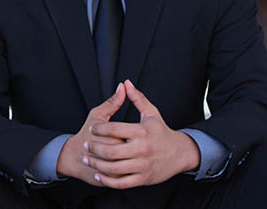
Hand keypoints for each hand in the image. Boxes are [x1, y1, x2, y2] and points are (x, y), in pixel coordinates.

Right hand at [56, 83, 125, 184]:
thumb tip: (123, 87)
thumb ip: (113, 102)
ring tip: (127, 153)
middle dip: (130, 147)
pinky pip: (124, 177)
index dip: (129, 134)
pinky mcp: (108, 180)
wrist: (73, 156)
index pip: (126, 134)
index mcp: (106, 135)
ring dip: (130, 160)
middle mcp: (107, 153)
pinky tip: (125, 164)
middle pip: (128, 149)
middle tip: (129, 144)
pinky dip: (126, 171)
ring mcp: (107, 169)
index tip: (127, 133)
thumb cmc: (86, 132)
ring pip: (127, 164)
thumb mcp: (98, 114)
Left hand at [84, 79, 200, 188]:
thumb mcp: (151, 112)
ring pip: (114, 168)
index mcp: (141, 132)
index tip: (92, 128)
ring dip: (97, 165)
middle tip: (86, 144)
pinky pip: (122, 182)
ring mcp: (142, 165)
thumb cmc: (162, 131)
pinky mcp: (143, 179)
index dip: (100, 128)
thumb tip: (126, 83)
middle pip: (111, 151)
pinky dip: (108, 180)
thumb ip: (137, 98)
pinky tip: (99, 175)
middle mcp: (142, 149)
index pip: (115, 129)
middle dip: (95, 148)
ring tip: (88, 159)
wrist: (180, 153)